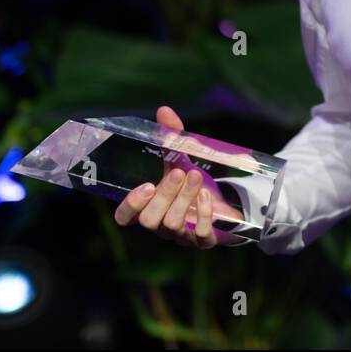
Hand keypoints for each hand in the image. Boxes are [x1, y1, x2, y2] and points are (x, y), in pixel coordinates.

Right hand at [113, 105, 246, 248]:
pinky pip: (198, 235)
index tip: (146, 185)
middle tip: (179, 172)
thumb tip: (164, 110)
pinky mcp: (202, 241)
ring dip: (184, 198)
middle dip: (164, 195)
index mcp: (148, 207)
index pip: (125, 217)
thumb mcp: (181, 159)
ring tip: (196, 176)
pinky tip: (207, 196)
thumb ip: (171, 139)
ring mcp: (180, 235)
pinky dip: (203, 214)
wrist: (226, 203)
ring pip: (172, 224)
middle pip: (149, 220)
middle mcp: (160, 225)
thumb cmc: (193, 183)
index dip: (130, 205)